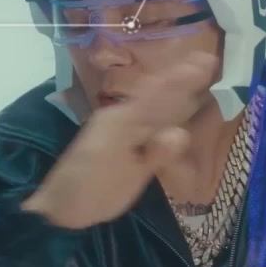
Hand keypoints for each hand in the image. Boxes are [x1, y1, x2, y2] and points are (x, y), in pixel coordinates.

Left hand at [21, 52, 219, 229]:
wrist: (59, 206)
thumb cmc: (92, 193)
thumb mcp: (125, 179)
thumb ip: (152, 156)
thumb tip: (179, 133)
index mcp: (122, 123)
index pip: (158, 95)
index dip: (181, 78)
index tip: (204, 61)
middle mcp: (120, 118)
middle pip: (156, 94)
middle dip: (180, 78)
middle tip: (207, 60)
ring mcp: (117, 127)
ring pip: (151, 103)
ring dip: (172, 89)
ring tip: (193, 74)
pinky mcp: (116, 138)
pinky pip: (144, 116)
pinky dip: (161, 107)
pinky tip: (169, 105)